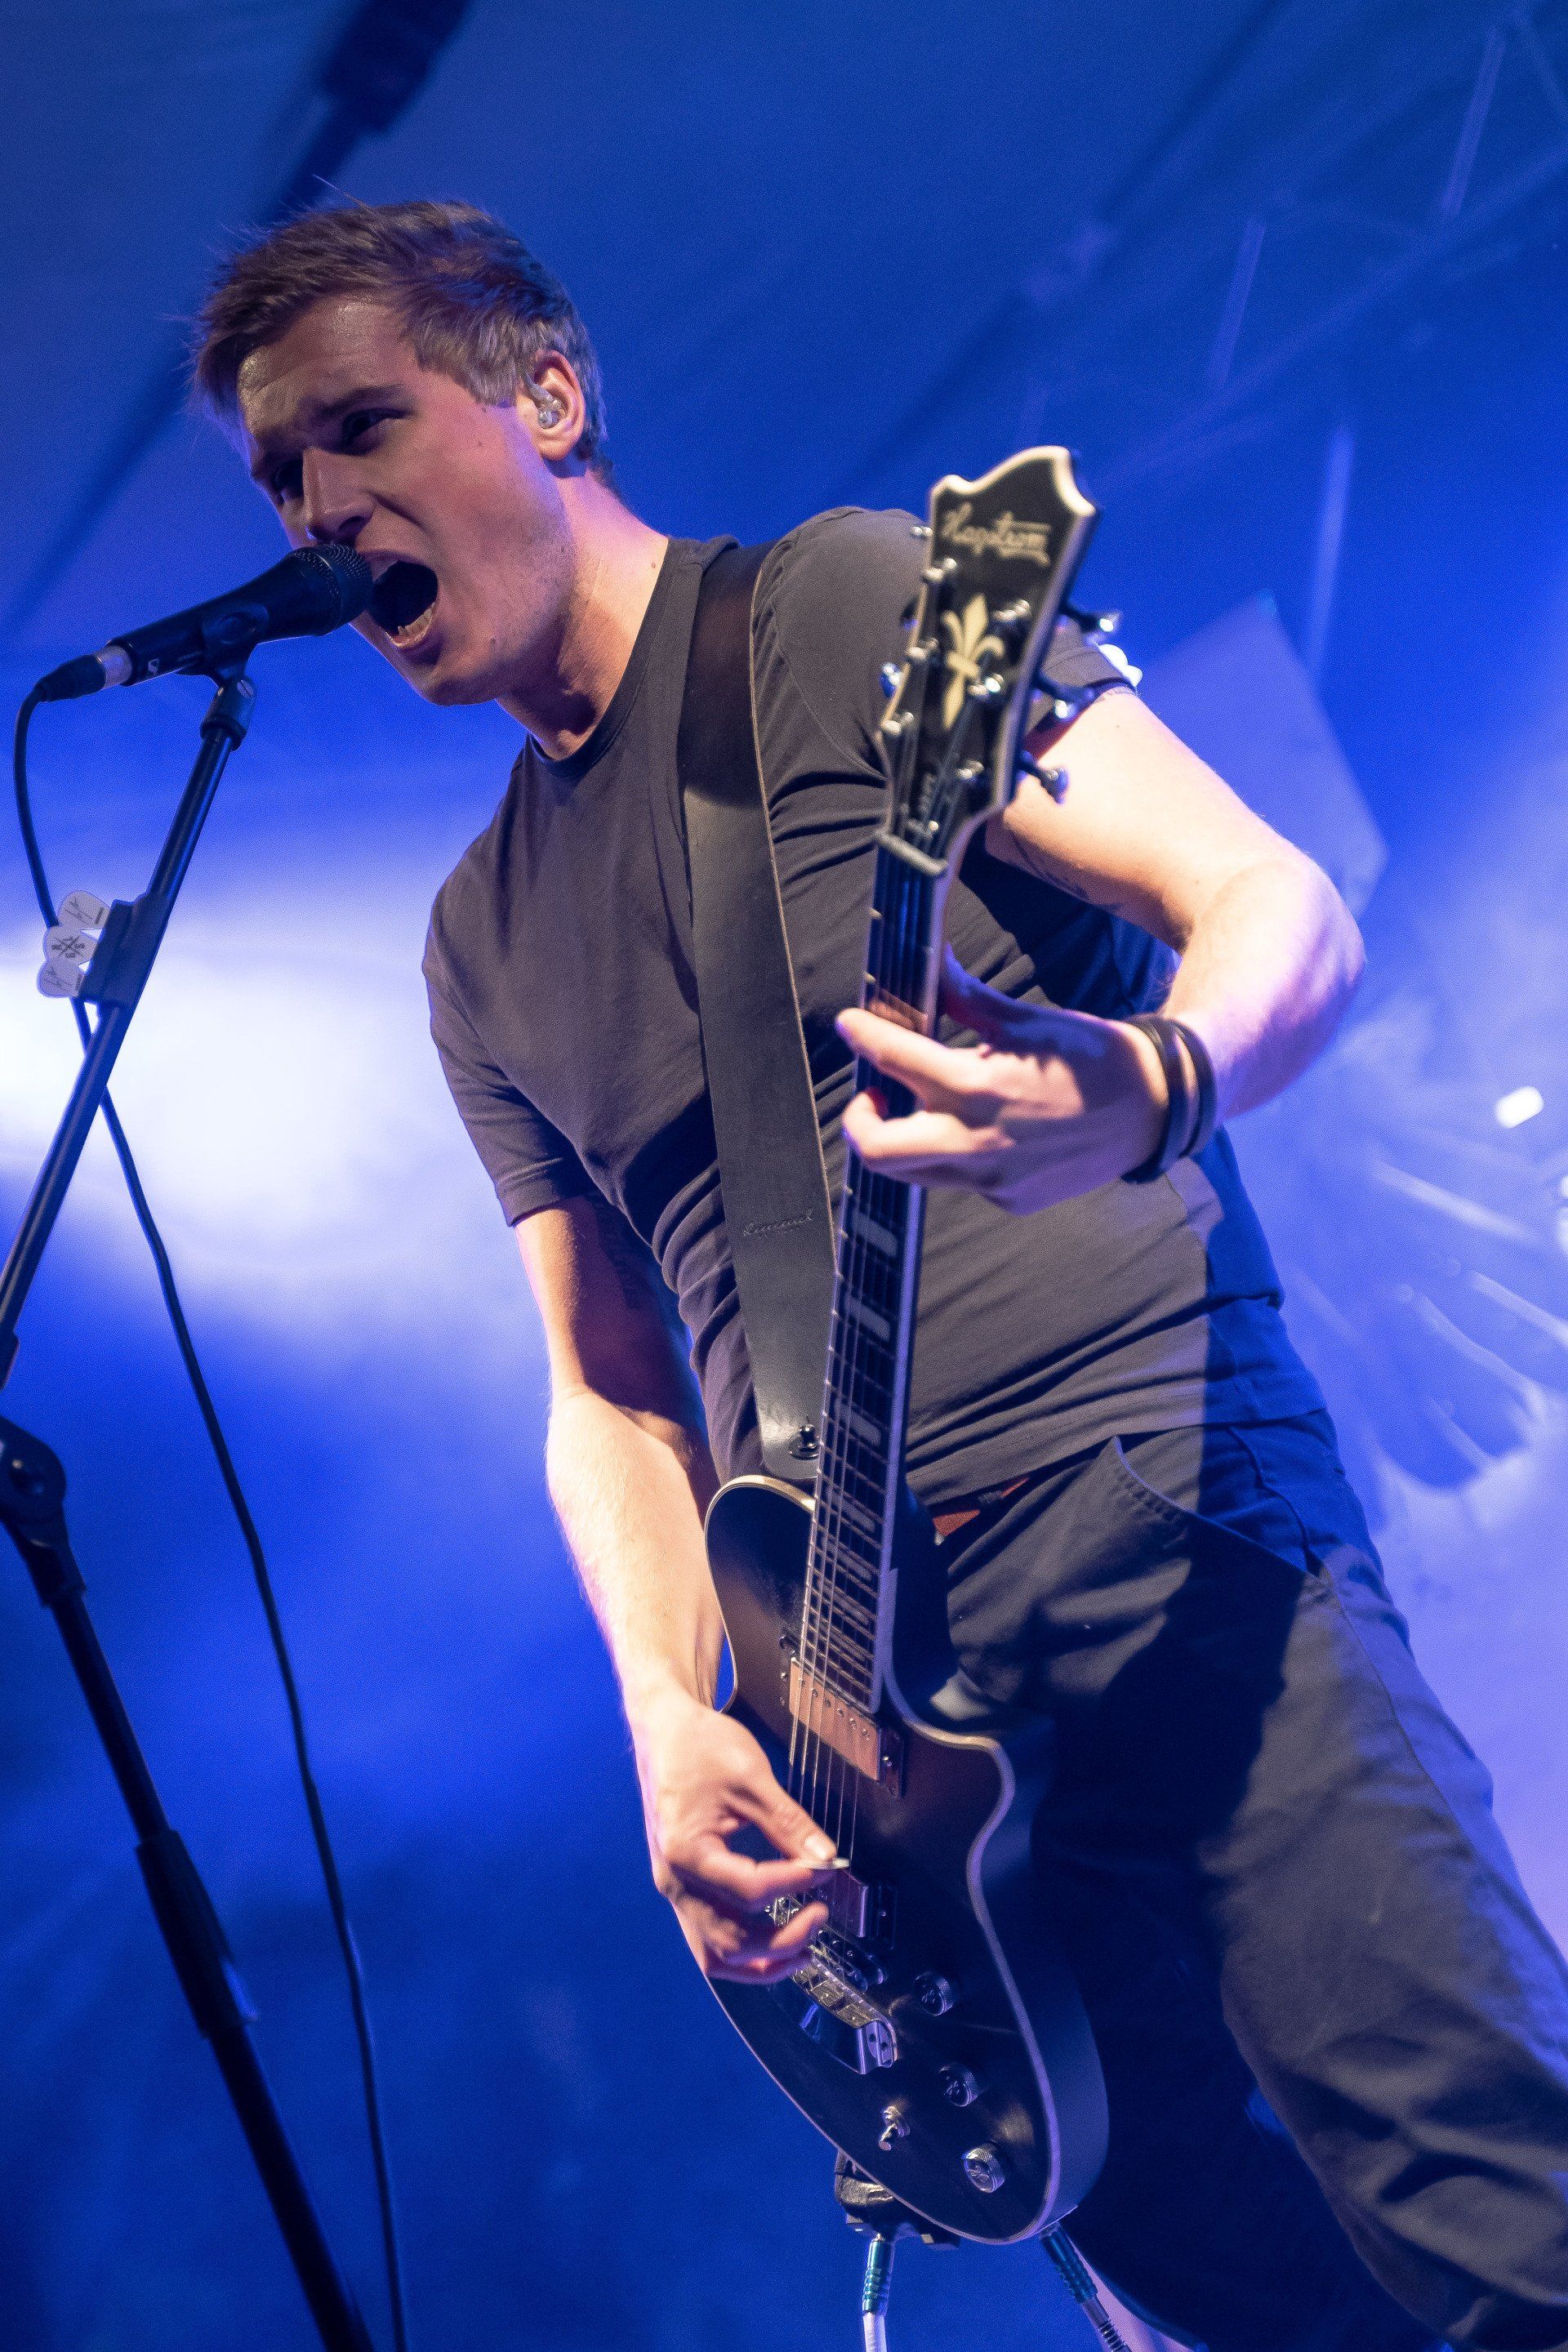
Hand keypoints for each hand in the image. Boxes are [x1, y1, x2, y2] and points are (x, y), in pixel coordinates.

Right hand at [632, 1690, 835, 1983]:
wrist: (665, 1731)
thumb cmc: (699, 1747)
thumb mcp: (751, 1778)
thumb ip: (789, 1823)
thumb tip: (825, 1857)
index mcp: (686, 1852)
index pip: (751, 1889)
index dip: (795, 1883)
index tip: (824, 1870)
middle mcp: (674, 1881)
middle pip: (731, 1939)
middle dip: (783, 1938)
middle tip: (821, 1915)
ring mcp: (675, 1889)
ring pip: (715, 1954)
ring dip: (761, 1962)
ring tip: (802, 1950)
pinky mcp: (682, 1887)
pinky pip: (707, 1940)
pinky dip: (740, 1952)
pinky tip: (771, 1944)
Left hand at [836, 950, 1167, 1213]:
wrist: (1156, 1108)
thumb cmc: (1091, 1055)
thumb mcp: (1025, 1020)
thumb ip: (967, 999)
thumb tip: (934, 966)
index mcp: (976, 1087)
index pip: (893, 1060)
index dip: (863, 1037)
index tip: (850, 1024)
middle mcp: (975, 1143)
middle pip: (877, 1150)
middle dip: (860, 1120)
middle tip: (873, 1093)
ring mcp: (992, 1181)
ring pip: (915, 1172)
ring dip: (905, 1141)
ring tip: (921, 1110)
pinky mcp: (1011, 1201)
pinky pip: (960, 1184)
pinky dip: (955, 1156)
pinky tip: (980, 1132)